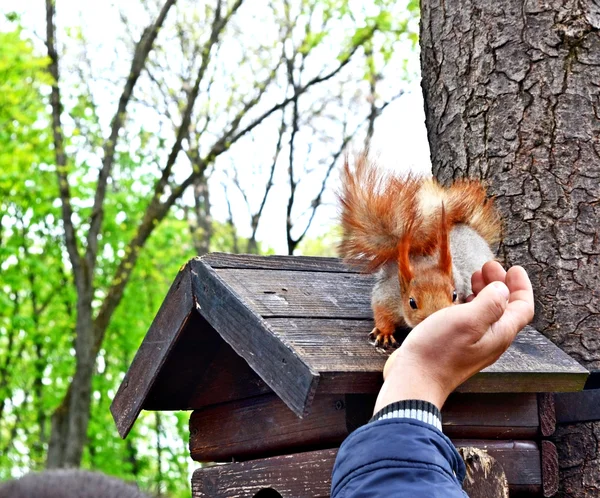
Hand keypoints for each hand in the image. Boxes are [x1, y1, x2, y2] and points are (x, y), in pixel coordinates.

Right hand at [373, 261, 534, 412]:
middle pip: (506, 309)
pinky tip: (459, 300)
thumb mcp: (467, 321)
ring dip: (485, 293)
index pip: (522, 307)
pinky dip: (471, 304)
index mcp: (499, 333)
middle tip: (488, 266)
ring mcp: (474, 345)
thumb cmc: (439, 350)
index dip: (521, 286)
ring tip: (474, 276)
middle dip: (500, 284)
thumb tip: (502, 289)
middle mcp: (491, 340)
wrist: (415, 380)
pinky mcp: (458, 347)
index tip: (513, 268)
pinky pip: (473, 321)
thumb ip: (491, 303)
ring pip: (489, 314)